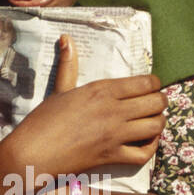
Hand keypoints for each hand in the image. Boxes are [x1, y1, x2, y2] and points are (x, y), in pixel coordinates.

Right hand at [0, 33, 164, 179]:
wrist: (34, 152)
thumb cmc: (43, 120)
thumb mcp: (59, 90)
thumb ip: (69, 64)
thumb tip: (66, 38)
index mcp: (101, 90)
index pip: (145, 82)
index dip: (154, 84)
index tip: (150, 86)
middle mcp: (113, 110)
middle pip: (156, 102)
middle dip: (160, 101)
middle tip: (154, 103)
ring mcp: (115, 135)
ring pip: (155, 126)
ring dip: (158, 122)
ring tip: (152, 120)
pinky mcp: (113, 156)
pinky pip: (145, 153)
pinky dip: (151, 147)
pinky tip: (146, 141)